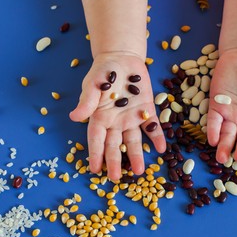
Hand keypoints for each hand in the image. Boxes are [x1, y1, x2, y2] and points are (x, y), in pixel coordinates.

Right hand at [69, 52, 165, 180]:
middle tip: (115, 178)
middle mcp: (115, 122)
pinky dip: (157, 137)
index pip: (96, 139)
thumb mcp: (92, 84)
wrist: (122, 58)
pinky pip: (152, 127)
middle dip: (114, 162)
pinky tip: (161, 148)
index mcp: (99, 117)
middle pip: (114, 145)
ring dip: (136, 155)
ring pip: (133, 141)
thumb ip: (86, 101)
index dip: (95, 154)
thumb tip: (74, 117)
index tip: (95, 170)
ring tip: (139, 171)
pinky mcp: (147, 111)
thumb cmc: (103, 71)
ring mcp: (132, 118)